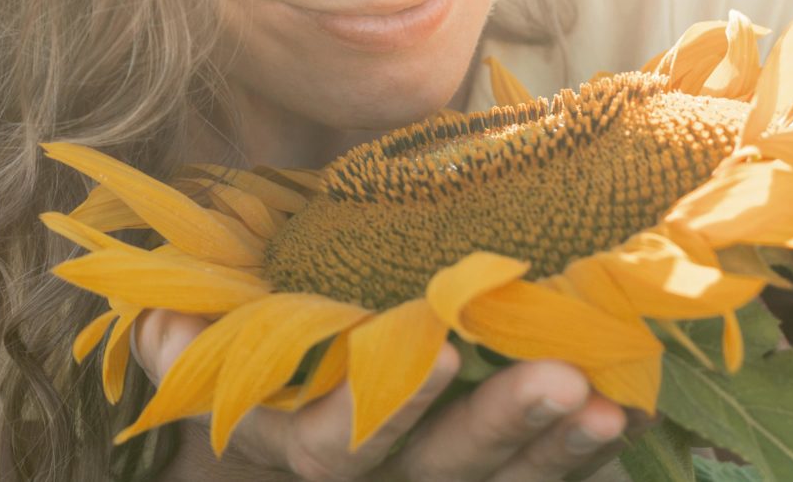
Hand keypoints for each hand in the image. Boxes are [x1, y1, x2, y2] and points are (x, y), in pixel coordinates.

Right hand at [133, 308, 647, 481]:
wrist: (282, 371)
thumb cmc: (238, 336)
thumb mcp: (194, 334)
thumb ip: (181, 334)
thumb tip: (169, 326)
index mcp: (292, 438)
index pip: (342, 443)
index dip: (395, 406)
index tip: (449, 350)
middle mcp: (365, 477)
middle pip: (435, 474)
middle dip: (499, 429)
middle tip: (563, 378)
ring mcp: (421, 481)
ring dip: (553, 451)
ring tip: (606, 404)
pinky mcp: (472, 475)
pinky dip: (578, 459)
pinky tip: (624, 419)